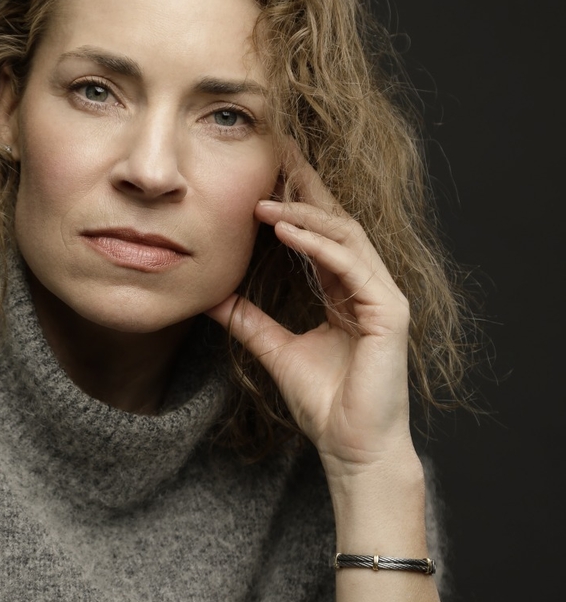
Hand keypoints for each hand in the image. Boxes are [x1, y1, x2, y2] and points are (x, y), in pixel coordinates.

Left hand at [206, 156, 414, 473]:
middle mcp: (369, 288)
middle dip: (307, 187)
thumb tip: (212, 296)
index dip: (298, 200)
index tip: (268, 171)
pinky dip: (318, 245)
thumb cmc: (325, 405)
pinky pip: (352, 266)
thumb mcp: (275, 351)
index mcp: (347, 293)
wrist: (352, 448)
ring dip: (304, 214)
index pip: (322, 234)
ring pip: (345, 237)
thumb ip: (249, 322)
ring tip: (265, 201)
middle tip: (276, 153)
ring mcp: (383, 298)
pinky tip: (286, 230)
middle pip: (338, 223)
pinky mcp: (389, 313)